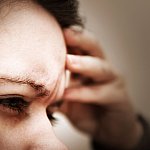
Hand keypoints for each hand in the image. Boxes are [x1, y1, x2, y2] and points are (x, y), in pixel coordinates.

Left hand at [61, 28, 142, 148]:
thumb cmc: (87, 110)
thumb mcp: (69, 100)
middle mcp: (101, 69)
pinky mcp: (118, 96)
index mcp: (88, 66)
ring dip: (84, 64)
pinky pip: (100, 93)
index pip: (80, 46)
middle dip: (80, 39)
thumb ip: (56, 93)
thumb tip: (35, 91)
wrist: (108, 128)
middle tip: (65, 33)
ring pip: (100, 68)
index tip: (52, 30)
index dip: (69, 38)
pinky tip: (68, 94)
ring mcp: (112, 81)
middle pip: (94, 48)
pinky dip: (84, 93)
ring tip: (67, 60)